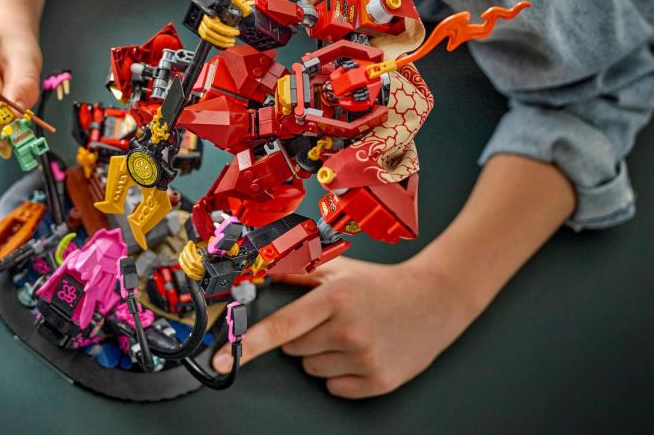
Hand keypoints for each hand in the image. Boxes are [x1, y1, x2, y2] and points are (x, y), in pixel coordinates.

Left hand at [213, 256, 473, 397]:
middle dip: (301, 337)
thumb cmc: (381, 284)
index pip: (280, 327)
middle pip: (293, 350)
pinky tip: (359, 352)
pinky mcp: (378, 382)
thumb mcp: (338, 269)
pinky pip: (335, 387)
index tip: (222, 360)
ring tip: (348, 334)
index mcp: (334, 299)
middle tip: (328, 320)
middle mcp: (348, 330)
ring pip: (311, 370)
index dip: (247, 345)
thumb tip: (258, 270)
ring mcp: (364, 359)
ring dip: (320, 355)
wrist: (434, 300)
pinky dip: (340, 373)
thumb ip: (295, 269)